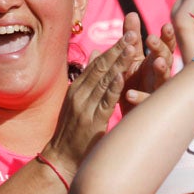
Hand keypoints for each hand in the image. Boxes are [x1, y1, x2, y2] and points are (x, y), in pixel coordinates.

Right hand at [40, 33, 137, 180]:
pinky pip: (104, 102)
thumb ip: (88, 79)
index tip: (127, 33)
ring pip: (104, 80)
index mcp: (77, 88)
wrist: (60, 160)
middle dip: (117, 49)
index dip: (112, 48)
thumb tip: (96, 53)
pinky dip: (113, 88)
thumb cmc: (73, 134)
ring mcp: (85, 107)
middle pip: (100, 67)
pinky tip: (121, 75)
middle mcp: (79, 94)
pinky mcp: (92, 122)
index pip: (97, 63)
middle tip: (132, 33)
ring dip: (118, 63)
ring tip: (131, 47)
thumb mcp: (77, 102)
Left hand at [121, 14, 176, 109]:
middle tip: (151, 39)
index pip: (164, 46)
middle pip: (167, 59)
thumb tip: (132, 13)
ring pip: (164, 80)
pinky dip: (140, 98)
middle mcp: (160, 75)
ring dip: (161, 70)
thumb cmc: (133, 83)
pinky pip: (147, 102)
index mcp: (155, 62)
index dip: (167, 37)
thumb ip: (131, 37)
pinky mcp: (149, 109)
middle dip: (161, 49)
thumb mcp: (130, 59)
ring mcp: (157, 92)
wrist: (126, 115)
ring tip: (157, 62)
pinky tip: (130, 94)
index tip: (166, 26)